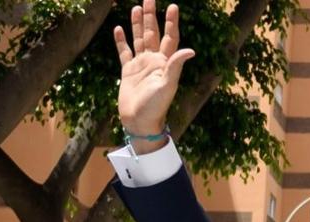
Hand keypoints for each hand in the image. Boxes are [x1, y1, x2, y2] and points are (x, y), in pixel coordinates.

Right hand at [114, 0, 194, 151]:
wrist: (139, 121)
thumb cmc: (156, 106)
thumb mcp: (167, 85)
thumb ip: (175, 66)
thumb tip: (190, 50)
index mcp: (165, 63)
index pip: (170, 37)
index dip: (171, 22)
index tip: (173, 6)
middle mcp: (154, 61)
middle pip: (152, 33)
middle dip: (152, 16)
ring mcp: (140, 65)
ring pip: (139, 39)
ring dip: (138, 24)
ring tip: (136, 8)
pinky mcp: (128, 71)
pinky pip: (124, 52)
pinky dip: (121, 41)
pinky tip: (119, 29)